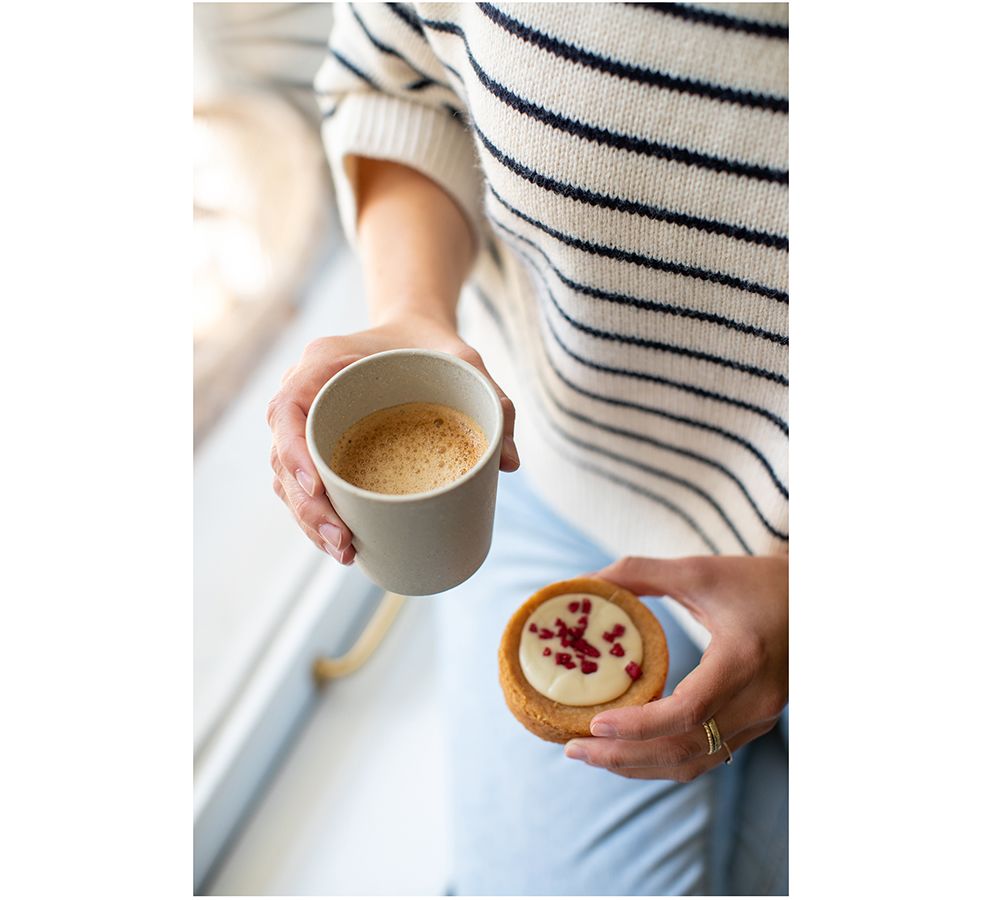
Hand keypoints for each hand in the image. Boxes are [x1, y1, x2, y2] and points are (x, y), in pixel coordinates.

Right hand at [266, 312, 519, 563]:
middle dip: (308, 506)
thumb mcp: (463, 360)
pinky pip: (304, 486)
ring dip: (309, 521)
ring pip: (288, 479)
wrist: (414, 335)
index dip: (294, 451)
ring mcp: (307, 423)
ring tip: (346, 553)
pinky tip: (344, 545)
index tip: (317, 486)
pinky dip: (318, 517)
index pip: (286, 408)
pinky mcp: (319, 447)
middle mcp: (304, 392)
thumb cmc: (431, 345)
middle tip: (344, 542)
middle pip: (282, 456)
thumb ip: (492, 397)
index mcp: (323, 362)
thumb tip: (510, 463)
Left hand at [564, 555, 787, 780]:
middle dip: (622, 755)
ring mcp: (761, 718)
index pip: (687, 713)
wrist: (817, 600)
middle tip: (573, 747)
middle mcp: (757, 700)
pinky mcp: (756, 724)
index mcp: (743, 660)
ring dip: (638, 764)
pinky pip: (705, 755)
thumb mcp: (698, 570)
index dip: (637, 726)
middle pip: (683, 749)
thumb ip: (639, 572)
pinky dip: (662, 758)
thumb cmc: (756, 581)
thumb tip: (584, 580)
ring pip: (693, 762)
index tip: (593, 722)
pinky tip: (627, 748)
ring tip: (590, 753)